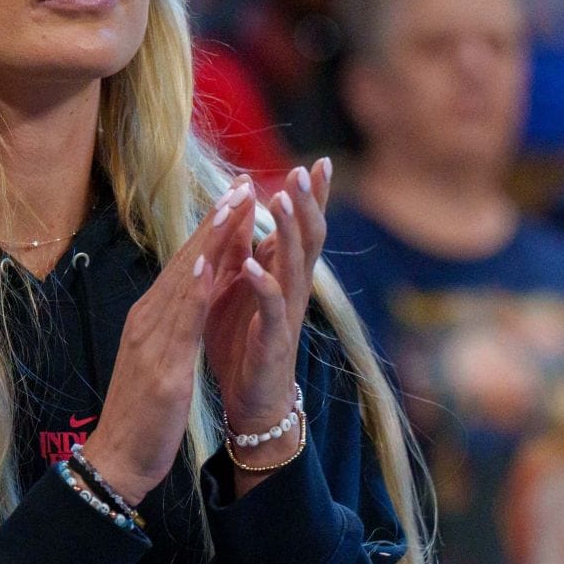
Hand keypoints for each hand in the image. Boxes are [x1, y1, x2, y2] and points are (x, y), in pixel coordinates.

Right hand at [78, 176, 259, 502]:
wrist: (116, 460)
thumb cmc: (140, 415)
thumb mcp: (162, 360)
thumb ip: (175, 327)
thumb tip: (191, 298)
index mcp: (151, 319)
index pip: (186, 265)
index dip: (212, 230)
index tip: (237, 197)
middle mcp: (148, 320)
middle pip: (186, 261)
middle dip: (216, 221)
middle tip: (243, 184)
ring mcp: (152, 341)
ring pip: (184, 281)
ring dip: (209, 242)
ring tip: (233, 207)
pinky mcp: (161, 367)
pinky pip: (178, 323)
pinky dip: (190, 291)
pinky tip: (204, 265)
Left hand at [204, 158, 332, 444]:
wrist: (252, 401)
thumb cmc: (245, 343)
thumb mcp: (243, 288)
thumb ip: (249, 250)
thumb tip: (250, 209)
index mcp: (286, 276)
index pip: (305, 228)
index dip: (315, 198)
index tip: (321, 162)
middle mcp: (294, 290)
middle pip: (309, 238)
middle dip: (307, 204)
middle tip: (303, 169)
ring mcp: (286, 314)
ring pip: (294, 265)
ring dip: (288, 230)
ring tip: (281, 198)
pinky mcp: (272, 339)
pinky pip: (271, 308)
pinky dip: (263, 284)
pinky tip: (252, 265)